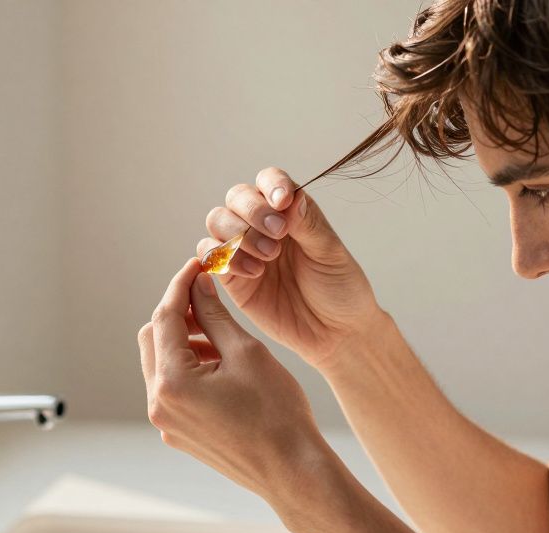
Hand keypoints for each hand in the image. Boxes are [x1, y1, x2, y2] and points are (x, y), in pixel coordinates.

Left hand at [138, 258, 330, 496]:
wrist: (292, 471)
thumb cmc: (276, 413)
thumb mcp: (246, 352)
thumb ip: (215, 314)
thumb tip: (198, 284)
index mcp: (172, 382)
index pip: (165, 318)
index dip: (181, 286)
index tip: (197, 266)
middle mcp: (159, 405)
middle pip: (152, 339)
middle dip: (178, 314)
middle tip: (209, 300)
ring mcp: (167, 423)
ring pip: (160, 364)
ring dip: (183, 342)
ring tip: (221, 336)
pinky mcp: (178, 433)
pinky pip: (172, 389)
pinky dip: (188, 368)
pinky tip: (220, 364)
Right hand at [202, 167, 382, 367]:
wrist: (334, 334)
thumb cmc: (339, 290)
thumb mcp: (331, 254)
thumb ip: (308, 224)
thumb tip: (290, 196)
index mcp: (290, 212)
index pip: (269, 181)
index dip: (270, 184)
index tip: (282, 201)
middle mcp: (262, 226)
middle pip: (236, 198)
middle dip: (252, 211)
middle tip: (278, 235)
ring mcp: (243, 250)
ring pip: (217, 222)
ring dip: (238, 234)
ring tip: (268, 257)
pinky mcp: (231, 278)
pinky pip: (209, 257)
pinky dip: (224, 258)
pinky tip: (254, 273)